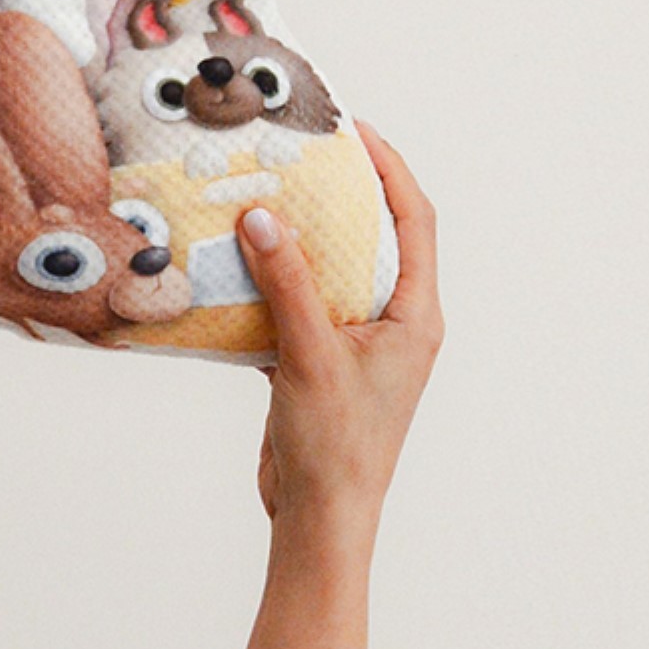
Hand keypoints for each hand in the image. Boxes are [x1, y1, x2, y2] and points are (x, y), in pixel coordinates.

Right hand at [236, 124, 441, 541]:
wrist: (320, 518)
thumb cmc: (336, 446)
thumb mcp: (311, 356)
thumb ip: (288, 284)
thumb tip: (263, 217)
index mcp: (416, 316)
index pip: (415, 222)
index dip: (389, 170)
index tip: (354, 131)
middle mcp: (394, 323)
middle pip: (373, 238)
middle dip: (338, 194)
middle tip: (299, 153)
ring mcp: (356, 343)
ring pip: (330, 270)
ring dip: (298, 237)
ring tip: (259, 195)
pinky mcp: (320, 362)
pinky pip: (297, 304)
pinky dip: (269, 281)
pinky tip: (231, 264)